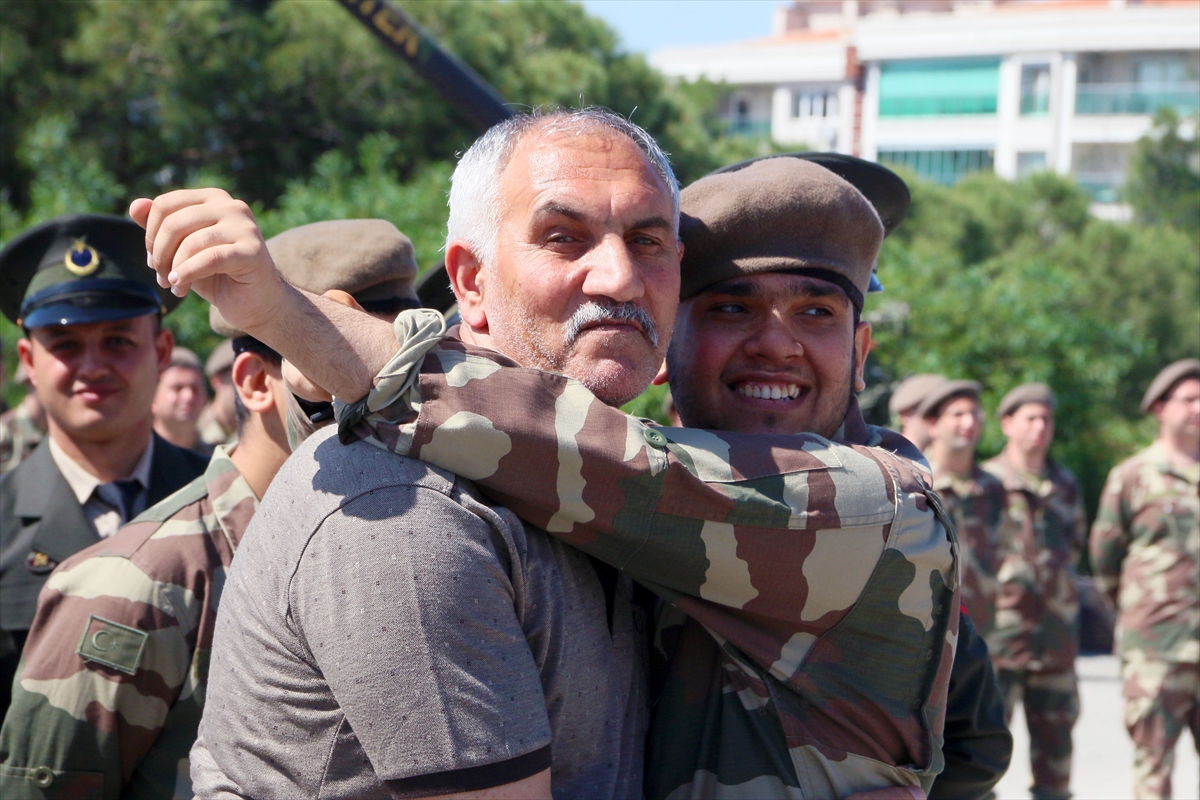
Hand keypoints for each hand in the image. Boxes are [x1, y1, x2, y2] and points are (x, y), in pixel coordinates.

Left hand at [129, 189, 290, 334]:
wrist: (257, 303)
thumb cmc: (219, 275)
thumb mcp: (183, 250)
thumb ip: (161, 227)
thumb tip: (134, 205)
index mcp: (214, 199)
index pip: (164, 205)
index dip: (150, 235)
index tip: (153, 260)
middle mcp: (232, 207)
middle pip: (174, 223)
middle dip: (159, 255)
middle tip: (161, 278)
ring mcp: (245, 227)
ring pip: (191, 242)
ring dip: (173, 269)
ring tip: (174, 287)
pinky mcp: (253, 251)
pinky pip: (209, 259)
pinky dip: (188, 274)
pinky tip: (180, 287)